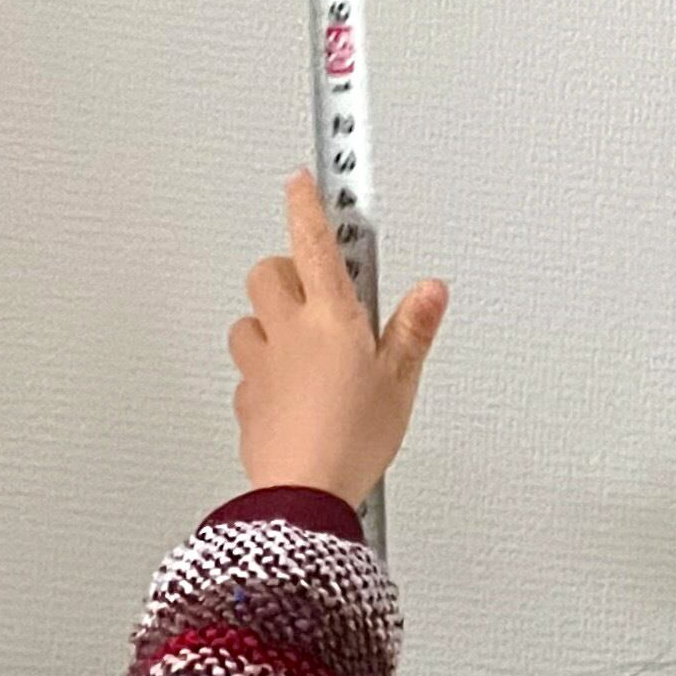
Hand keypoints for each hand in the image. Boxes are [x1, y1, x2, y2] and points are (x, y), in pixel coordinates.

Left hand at [229, 170, 446, 510]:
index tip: (302, 180)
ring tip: (295, 344)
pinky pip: (245, 372)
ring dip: (266, 322)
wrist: (303, 495)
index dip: (307, 203)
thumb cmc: (348, 443)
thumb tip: (430, 292)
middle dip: (285, 271)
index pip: (314, 240)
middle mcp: (287, 333)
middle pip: (268, 271)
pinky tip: (284, 393)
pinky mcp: (245, 402)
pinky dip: (261, 372)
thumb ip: (412, 331)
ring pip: (247, 319)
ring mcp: (260, 366)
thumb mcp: (399, 385)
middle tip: (312, 290)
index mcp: (331, 317)